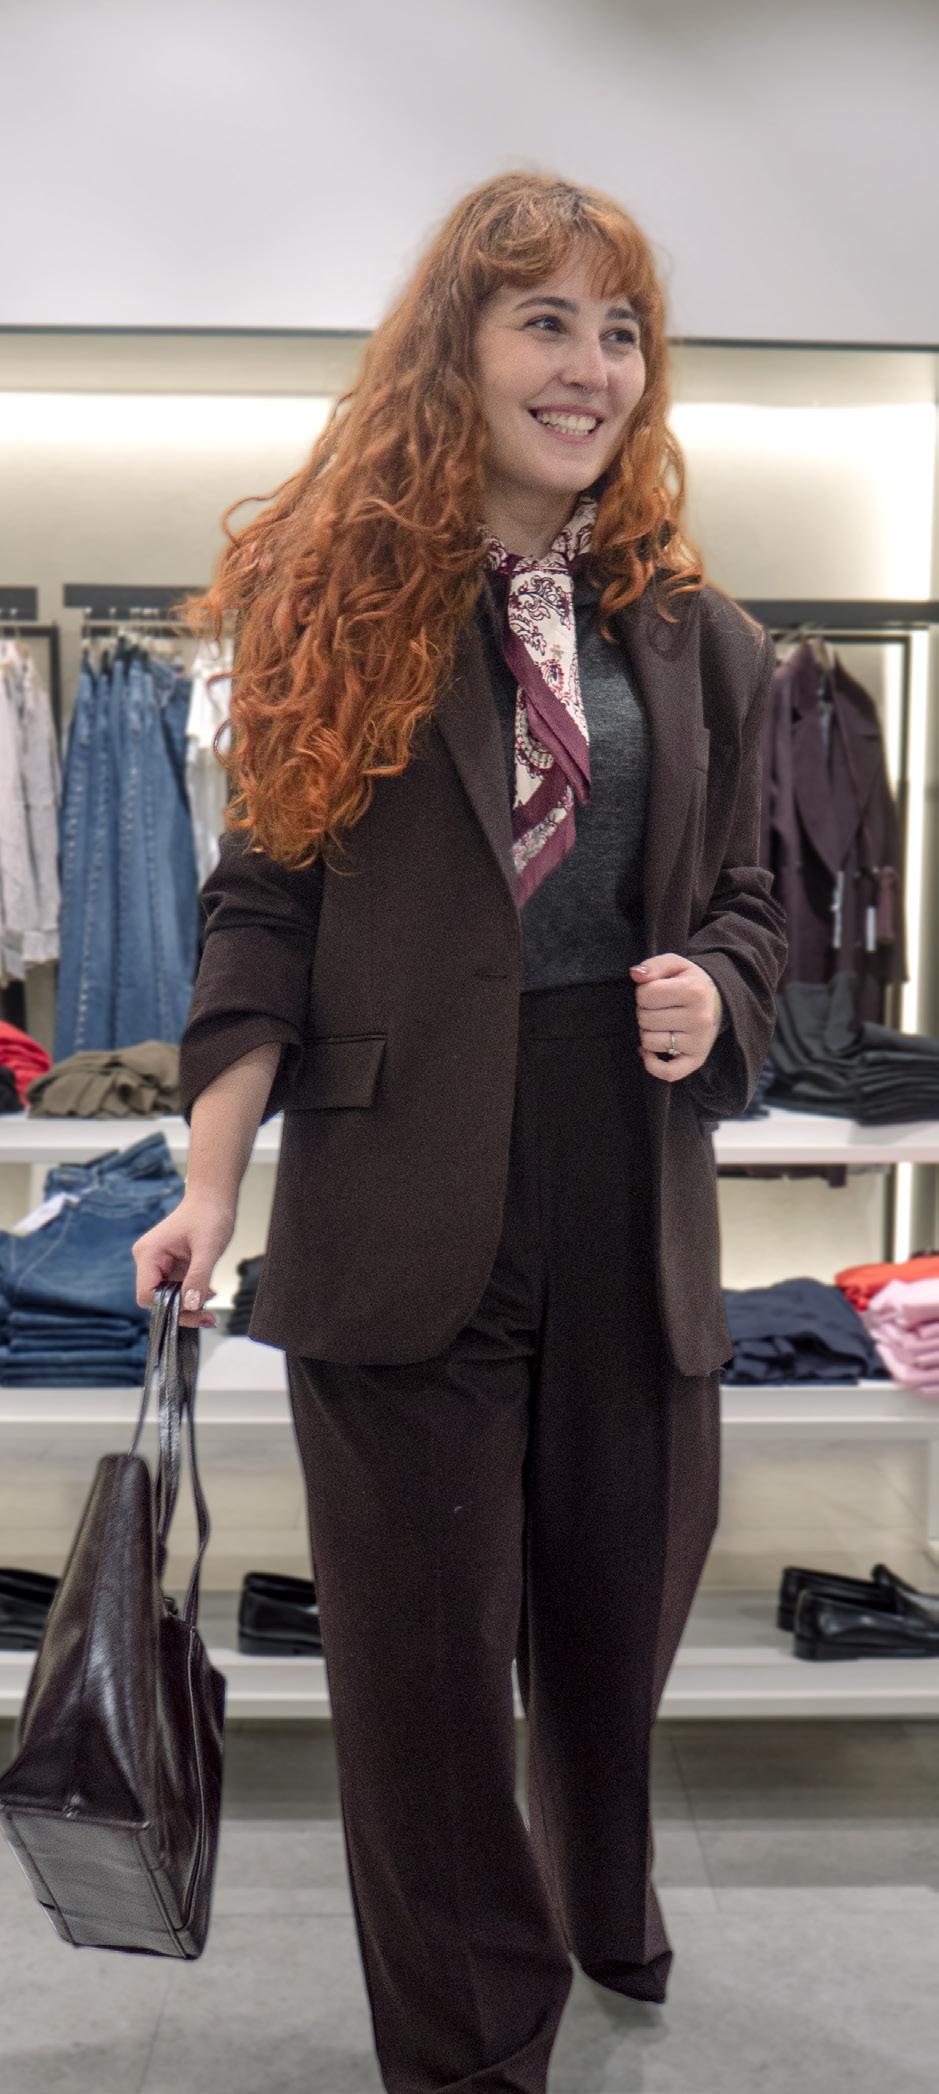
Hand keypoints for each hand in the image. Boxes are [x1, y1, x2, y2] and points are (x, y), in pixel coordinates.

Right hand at [132, 1194, 235, 1327]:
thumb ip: (198, 1277)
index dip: (170, 1307)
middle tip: (208, 1316)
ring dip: (189, 1302)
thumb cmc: (209, 1215)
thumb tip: (191, 1305)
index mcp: (148, 1254)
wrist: (213, 1199)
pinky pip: (176, 1289)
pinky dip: (191, 1293)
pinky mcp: (169, 1266)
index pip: (147, 1295)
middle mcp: (148, 1260)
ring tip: (211, 1297)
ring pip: (167, 1297)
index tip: (195, 1308)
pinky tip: (208, 1290)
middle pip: (157, 1300)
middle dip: (182, 1309)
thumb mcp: (208, 1248)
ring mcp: (158, 1264)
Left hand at [629, 954, 722, 1082]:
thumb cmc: (690, 982)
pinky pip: (667, 1073)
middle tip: (659, 1008)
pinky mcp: (696, 1060)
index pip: (645, 994)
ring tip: (660, 1023)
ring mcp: (698, 1042)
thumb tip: (635, 975)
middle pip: (645, 1018)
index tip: (655, 992)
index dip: (643, 992)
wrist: (718, 1001)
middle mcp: (699, 1018)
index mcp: (693, 991)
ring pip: (649, 1042)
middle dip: (645, 1011)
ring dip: (647, 1032)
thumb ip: (653, 965)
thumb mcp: (675, 964)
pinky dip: (652, 1063)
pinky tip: (650, 1051)